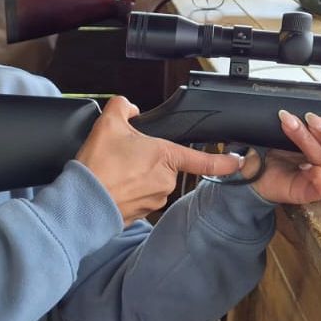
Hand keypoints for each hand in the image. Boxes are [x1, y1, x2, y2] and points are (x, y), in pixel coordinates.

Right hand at [75, 97, 242, 222]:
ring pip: (152, 181)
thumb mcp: (108, 123)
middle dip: (147, 159)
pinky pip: (141, 196)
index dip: (224, 163)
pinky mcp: (142, 213)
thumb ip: (123, 107)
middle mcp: (165, 181)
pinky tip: (113, 186)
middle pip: (164, 164)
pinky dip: (130, 191)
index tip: (238, 162)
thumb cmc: (98, 166)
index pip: (203, 160)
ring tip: (114, 172)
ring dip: (137, 176)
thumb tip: (130, 109)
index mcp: (165, 157)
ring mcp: (155, 199)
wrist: (82, 202)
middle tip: (122, 157)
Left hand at [248, 111, 320, 204]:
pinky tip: (308, 166)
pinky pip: (320, 189)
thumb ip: (320, 122)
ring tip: (292, 124)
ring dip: (310, 141)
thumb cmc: (283, 143)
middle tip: (314, 119)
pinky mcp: (307, 193)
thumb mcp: (305, 127)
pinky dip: (318, 177)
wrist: (255, 162)